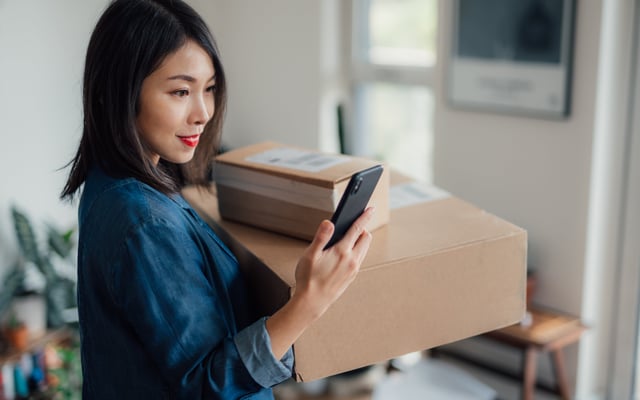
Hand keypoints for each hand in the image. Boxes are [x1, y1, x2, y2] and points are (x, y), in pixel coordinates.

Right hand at [265, 207, 373, 358]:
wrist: (311, 302)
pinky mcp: (352, 277)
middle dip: (362, 229)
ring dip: (360, 241)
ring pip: (364, 249)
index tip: (370, 208)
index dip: (364, 216)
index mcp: (342, 251)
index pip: (357, 228)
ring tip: (348, 238)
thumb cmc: (308, 279)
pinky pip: (359, 259)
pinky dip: (356, 251)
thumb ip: (321, 237)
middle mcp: (352, 260)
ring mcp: (354, 269)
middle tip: (352, 224)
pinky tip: (345, 253)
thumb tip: (329, 222)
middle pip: (365, 238)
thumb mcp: (310, 255)